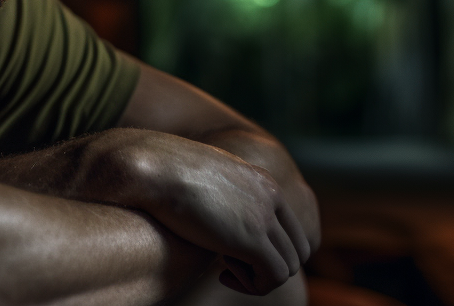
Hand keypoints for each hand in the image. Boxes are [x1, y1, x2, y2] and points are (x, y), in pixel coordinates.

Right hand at [114, 130, 311, 295]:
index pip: (292, 227)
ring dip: (260, 277)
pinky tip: (222, 273)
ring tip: (225, 269)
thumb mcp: (204, 178)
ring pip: (289, 266)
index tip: (236, 251)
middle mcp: (270, 196)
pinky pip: (274, 276)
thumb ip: (221, 194)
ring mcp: (263, 217)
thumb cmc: (165, 174)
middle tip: (233, 266)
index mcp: (262, 181)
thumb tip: (213, 212)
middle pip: (298, 249)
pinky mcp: (252, 239)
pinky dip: (254, 285)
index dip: (271, 248)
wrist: (155, 168)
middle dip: (270, 266)